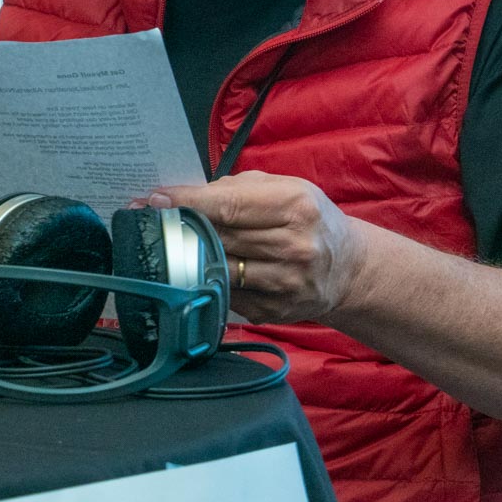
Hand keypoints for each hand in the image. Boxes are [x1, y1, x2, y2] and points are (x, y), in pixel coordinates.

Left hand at [144, 171, 373, 324]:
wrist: (349, 267)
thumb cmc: (308, 220)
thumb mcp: (284, 190)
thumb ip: (236, 189)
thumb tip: (182, 196)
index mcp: (296, 206)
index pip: (227, 205)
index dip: (186, 203)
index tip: (153, 200)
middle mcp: (295, 245)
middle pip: (220, 237)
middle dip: (183, 229)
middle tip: (152, 222)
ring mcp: (286, 283)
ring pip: (220, 269)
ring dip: (192, 258)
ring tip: (173, 247)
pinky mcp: (276, 311)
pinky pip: (228, 295)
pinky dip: (211, 282)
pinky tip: (202, 272)